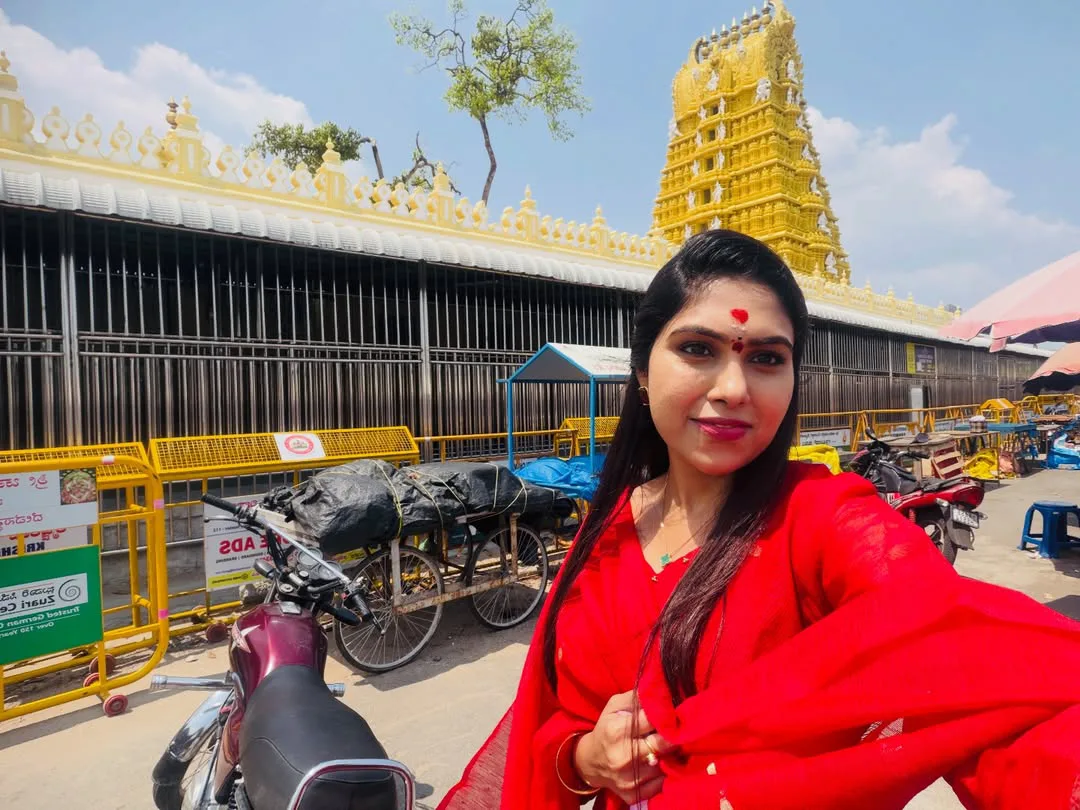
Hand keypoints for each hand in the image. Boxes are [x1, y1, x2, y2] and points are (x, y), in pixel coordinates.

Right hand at [573, 690, 674, 804]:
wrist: (590, 763)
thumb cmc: (606, 729)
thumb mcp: (613, 707)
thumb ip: (635, 697)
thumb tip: (657, 690)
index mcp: (616, 730)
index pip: (652, 719)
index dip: (665, 714)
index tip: (674, 711)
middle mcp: (623, 756)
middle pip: (663, 744)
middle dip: (672, 735)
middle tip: (678, 729)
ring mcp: (629, 778)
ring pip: (665, 764)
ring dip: (670, 755)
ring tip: (668, 747)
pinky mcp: (634, 794)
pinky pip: (661, 784)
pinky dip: (664, 773)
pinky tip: (661, 764)